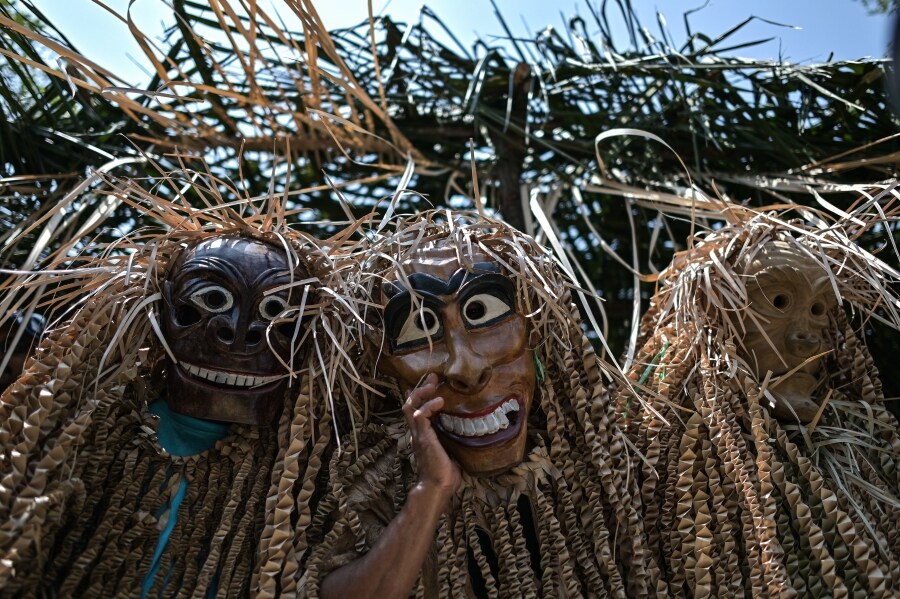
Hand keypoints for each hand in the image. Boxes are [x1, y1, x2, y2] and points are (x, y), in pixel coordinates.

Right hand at [402, 373, 460, 498]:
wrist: (437, 488)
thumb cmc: (445, 476)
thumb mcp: (452, 453)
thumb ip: (454, 442)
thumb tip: (469, 436)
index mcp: (423, 436)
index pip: (417, 411)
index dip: (423, 396)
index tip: (434, 385)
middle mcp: (417, 433)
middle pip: (410, 405)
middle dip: (420, 389)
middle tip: (433, 377)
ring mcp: (418, 434)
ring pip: (410, 406)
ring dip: (420, 392)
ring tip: (432, 384)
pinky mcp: (423, 437)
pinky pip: (420, 415)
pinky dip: (428, 405)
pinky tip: (440, 401)